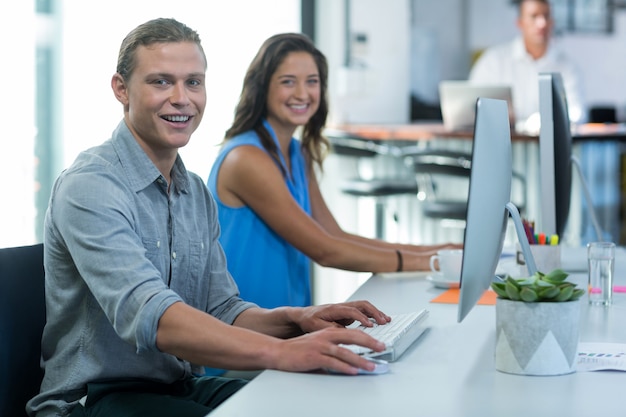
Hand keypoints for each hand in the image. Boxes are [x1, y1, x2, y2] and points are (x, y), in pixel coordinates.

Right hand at [270, 326, 385, 374]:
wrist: (279, 351)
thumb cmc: (298, 349)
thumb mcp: (318, 344)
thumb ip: (333, 349)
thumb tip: (348, 360)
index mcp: (328, 332)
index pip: (352, 332)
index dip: (367, 337)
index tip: (378, 343)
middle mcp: (326, 336)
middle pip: (353, 337)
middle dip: (370, 343)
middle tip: (382, 348)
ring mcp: (320, 346)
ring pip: (345, 352)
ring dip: (360, 360)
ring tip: (371, 366)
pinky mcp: (314, 357)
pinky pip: (333, 362)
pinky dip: (344, 367)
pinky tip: (353, 371)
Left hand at [293, 300, 390, 332]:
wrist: (303, 316)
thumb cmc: (308, 320)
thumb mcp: (316, 326)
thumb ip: (331, 328)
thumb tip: (345, 332)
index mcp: (334, 309)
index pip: (352, 311)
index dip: (362, 318)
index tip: (370, 325)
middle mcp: (342, 306)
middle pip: (362, 305)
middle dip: (375, 312)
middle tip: (384, 321)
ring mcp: (345, 309)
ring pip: (364, 306)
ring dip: (376, 312)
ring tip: (386, 320)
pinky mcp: (347, 313)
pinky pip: (363, 311)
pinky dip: (372, 315)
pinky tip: (379, 320)